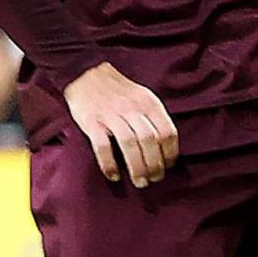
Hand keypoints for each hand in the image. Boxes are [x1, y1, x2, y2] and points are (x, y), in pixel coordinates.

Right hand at [65, 62, 179, 185]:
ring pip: (129, 144)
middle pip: (150, 140)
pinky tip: (114, 176)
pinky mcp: (91, 122)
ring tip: (140, 182)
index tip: (168, 165)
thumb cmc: (119, 90)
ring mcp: (111, 115)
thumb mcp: (143, 96)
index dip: (170, 152)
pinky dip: (109, 163)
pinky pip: (102, 146)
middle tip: (155, 179)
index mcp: (149, 103)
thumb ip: (153, 117)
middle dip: (155, 164)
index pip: (167, 131)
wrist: (87, 74)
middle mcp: (132, 108)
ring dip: (137, 167)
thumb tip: (166, 145)